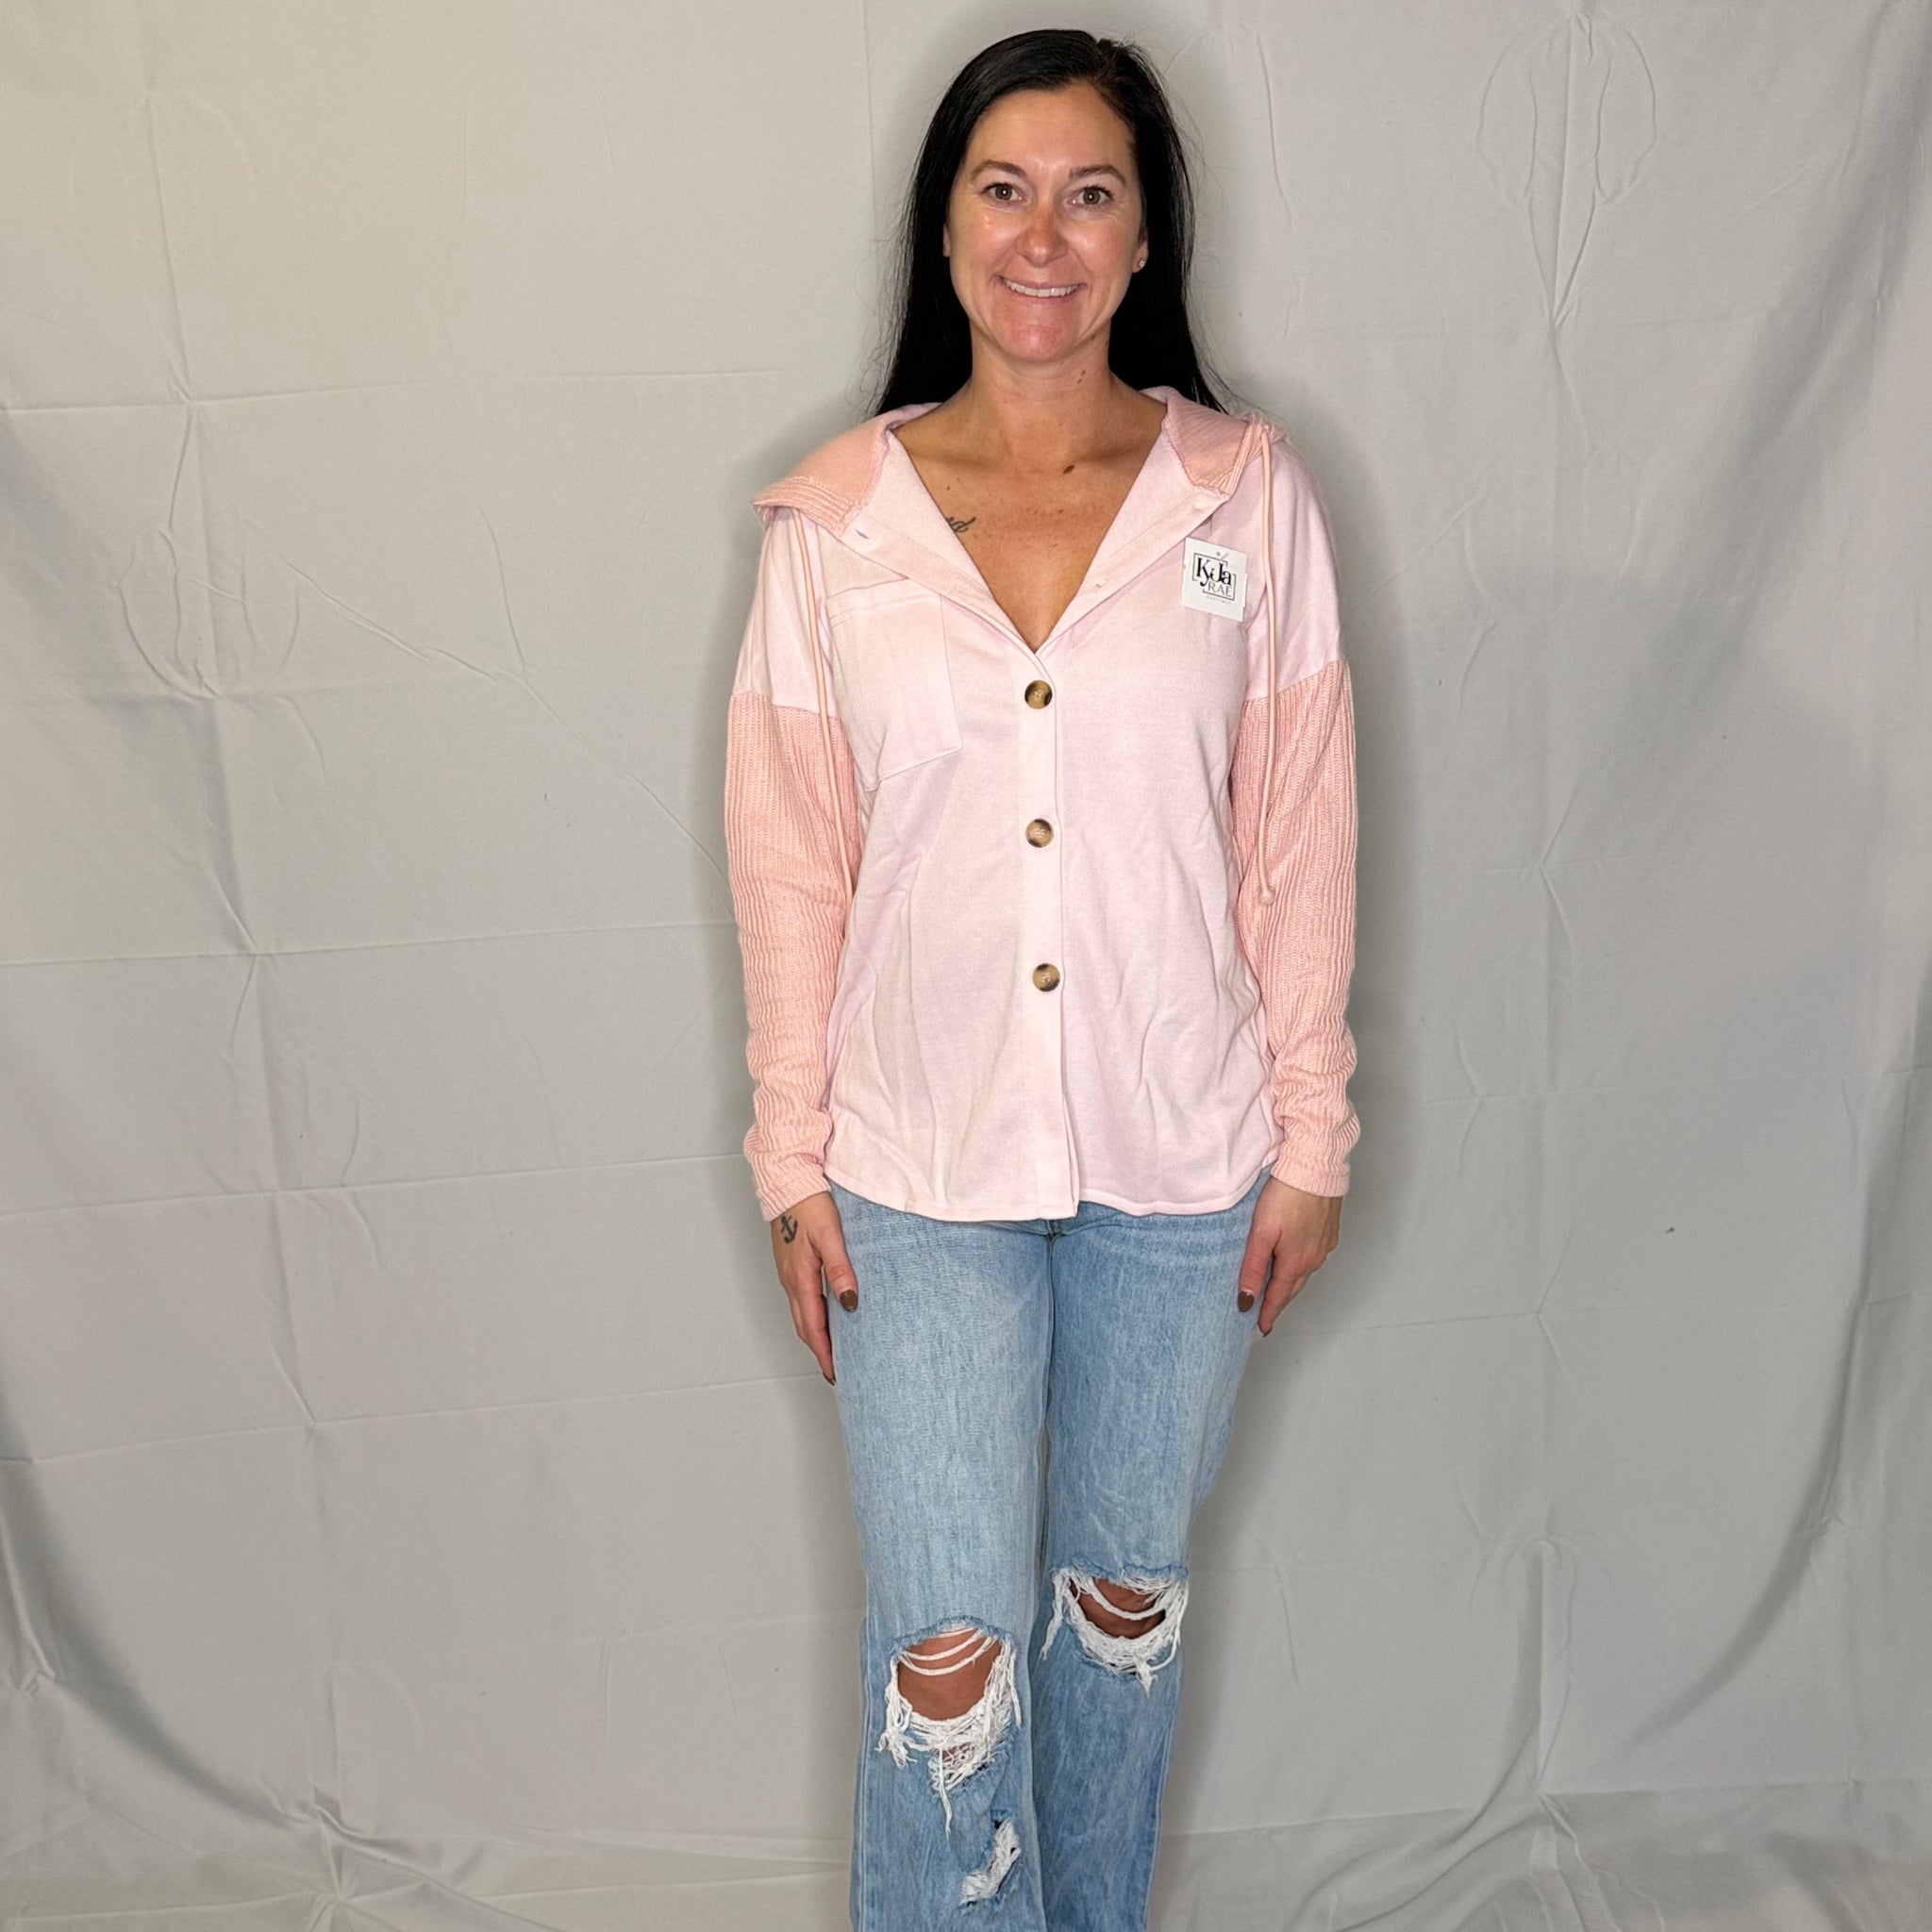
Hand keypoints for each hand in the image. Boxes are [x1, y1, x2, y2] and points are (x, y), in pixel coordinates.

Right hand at [769, 1190, 858, 1383]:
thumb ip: (840, 1269)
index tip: (835, 1374)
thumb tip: (850, 1303)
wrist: (786, 1180)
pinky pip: (801, 1299)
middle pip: (804, 1326)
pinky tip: (825, 1313)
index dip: (824, 1353)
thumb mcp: (830, 1236)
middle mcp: (790, 1280)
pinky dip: (811, 1316)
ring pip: (801, 1313)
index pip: (813, 1327)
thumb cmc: (809, 1204)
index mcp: (800, 1278)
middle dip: (819, 1351)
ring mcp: (788, 1272)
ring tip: (833, 1349)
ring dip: (815, 1334)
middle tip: (835, 1370)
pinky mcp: (791, 1263)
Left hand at [1237, 1177, 1341, 1334]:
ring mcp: (1324, 1245)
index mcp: (1295, 1262)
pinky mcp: (1329, 1232)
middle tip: (1266, 1313)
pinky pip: (1314, 1257)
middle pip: (1292, 1287)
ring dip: (1290, 1283)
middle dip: (1279, 1302)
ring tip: (1276, 1290)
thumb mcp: (1261, 1232)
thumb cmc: (1286, 1195)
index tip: (1261, 1328)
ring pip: (1304, 1272)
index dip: (1268, 1313)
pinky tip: (1295, 1261)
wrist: (1315, 1167)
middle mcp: (1313, 1258)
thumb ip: (1252, 1266)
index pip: (1278, 1297)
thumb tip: (1247, 1299)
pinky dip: (1302, 1265)